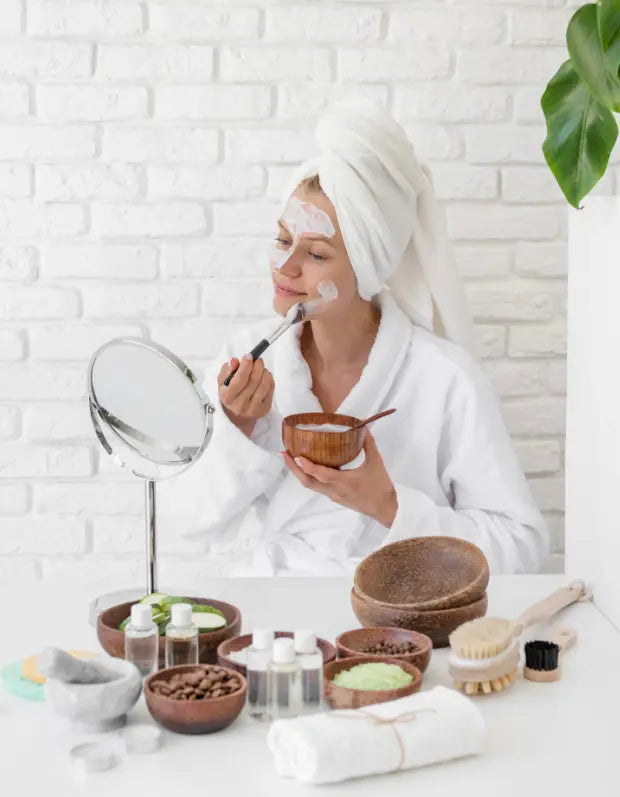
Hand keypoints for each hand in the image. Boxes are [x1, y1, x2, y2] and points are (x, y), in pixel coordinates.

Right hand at [218, 355, 274, 437]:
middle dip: (258, 366)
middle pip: (254, 380)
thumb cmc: (230, 395)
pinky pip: (271, 389)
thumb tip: (235, 361)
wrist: (237, 416)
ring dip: (265, 372)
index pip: (240, 379)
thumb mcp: (223, 383)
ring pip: (264, 384)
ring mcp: (254, 409)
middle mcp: (240, 405)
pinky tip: (265, 377)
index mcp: (228, 397)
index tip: (249, 356)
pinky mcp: (264, 409)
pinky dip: (270, 379)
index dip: (246, 366)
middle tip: (258, 360)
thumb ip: (227, 371)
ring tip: (261, 368)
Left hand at [281, 430, 397, 526]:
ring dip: (299, 472)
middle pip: (308, 481)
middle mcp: (335, 491)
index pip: (321, 475)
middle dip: (294, 469)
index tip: (296, 456)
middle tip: (283, 454)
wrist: (385, 509)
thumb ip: (368, 444)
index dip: (307, 466)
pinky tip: (307, 466)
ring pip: (311, 485)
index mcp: (345, 482)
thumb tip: (363, 427)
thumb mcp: (376, 462)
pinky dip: (309, 476)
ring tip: (290, 458)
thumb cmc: (381, 486)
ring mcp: (333, 496)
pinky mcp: (334, 497)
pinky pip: (317, 486)